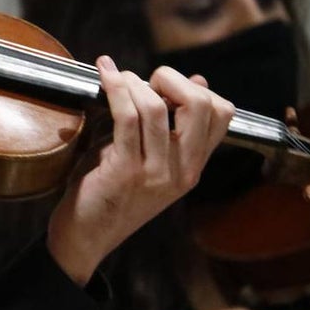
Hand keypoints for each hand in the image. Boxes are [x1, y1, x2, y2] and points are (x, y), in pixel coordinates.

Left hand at [47, 57, 234, 283]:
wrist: (86, 235)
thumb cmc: (112, 189)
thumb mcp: (149, 156)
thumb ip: (171, 123)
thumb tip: (197, 80)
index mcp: (193, 166)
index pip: (223, 115)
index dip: (197, 88)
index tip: (166, 85)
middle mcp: (183, 170)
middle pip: (201, 105)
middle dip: (171, 79)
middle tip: (145, 79)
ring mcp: (157, 173)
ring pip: (157, 107)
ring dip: (134, 82)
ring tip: (117, 77)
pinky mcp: (126, 170)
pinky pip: (126, 117)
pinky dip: (115, 87)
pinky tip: (105, 74)